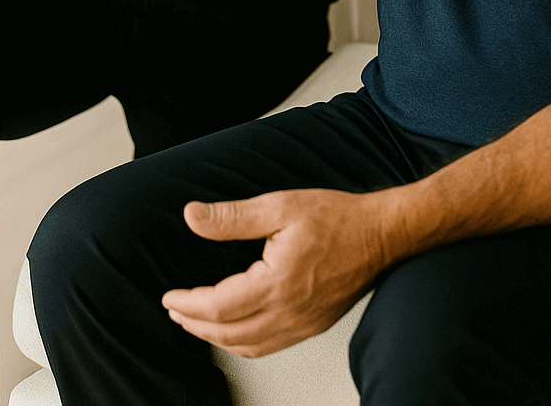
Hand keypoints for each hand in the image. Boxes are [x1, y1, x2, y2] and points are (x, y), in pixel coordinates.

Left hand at [163, 188, 393, 356]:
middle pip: (227, 332)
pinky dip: (242, 344)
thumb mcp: (281, 205)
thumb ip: (233, 216)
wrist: (381, 235)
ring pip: (247, 345)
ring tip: (196, 323)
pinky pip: (268, 346)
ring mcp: (301, 324)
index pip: (218, 307)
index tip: (169, 297)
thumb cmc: (338, 218)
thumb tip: (193, 217)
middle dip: (194, 324)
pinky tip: (235, 332)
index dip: (188, 304)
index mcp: (277, 283)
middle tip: (174, 310)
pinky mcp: (312, 325)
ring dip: (215, 338)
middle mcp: (288, 312)